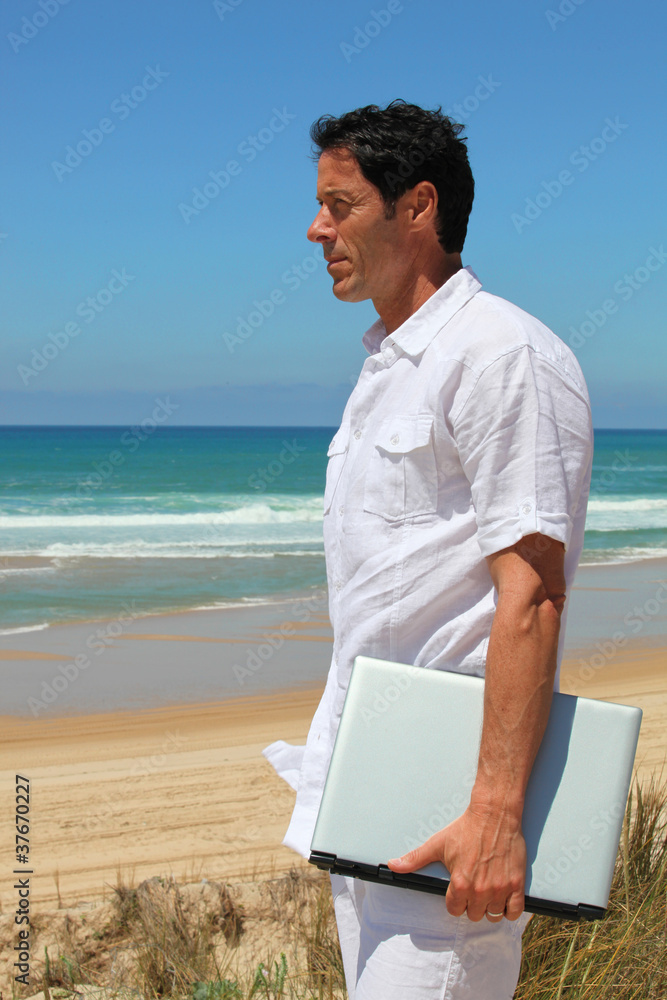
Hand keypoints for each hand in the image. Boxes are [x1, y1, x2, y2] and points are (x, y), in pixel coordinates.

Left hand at [387, 803, 525, 921]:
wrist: (494, 815)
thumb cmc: (466, 828)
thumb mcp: (437, 844)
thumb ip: (415, 858)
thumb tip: (394, 865)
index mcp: (460, 883)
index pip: (454, 910)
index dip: (455, 901)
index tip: (458, 891)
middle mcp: (480, 890)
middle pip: (474, 915)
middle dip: (471, 905)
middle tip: (472, 890)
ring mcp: (500, 888)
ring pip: (493, 915)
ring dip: (489, 907)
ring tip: (486, 893)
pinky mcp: (516, 884)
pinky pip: (514, 911)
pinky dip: (509, 910)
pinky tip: (503, 899)